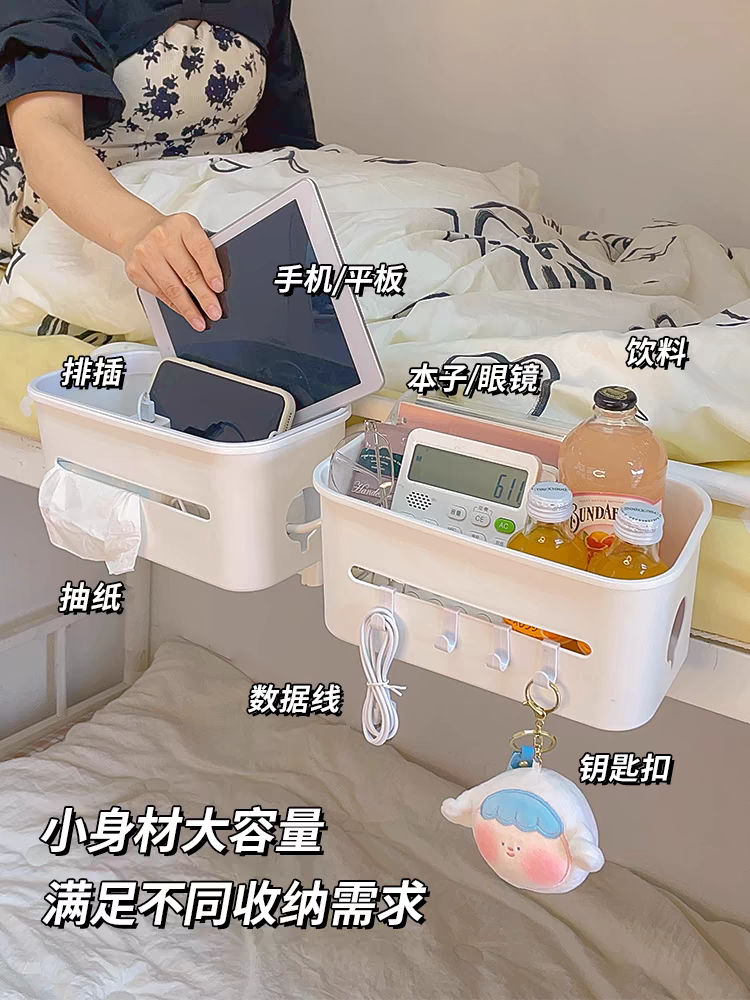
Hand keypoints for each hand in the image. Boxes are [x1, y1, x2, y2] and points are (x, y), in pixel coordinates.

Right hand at [118, 209, 223, 330]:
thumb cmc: (172, 236)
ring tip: (199, 321)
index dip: (211, 270)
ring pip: (172, 288)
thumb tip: (216, 289)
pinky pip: (159, 293)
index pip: (200, 249)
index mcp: (183, 224)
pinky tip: (184, 312)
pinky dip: (174, 306)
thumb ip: (205, 255)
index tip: (218, 288)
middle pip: (187, 272)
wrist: (138, 231)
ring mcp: (146, 253)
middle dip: (203, 297)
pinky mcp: (135, 269)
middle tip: (214, 312)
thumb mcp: (191, 234)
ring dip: (188, 308)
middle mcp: (162, 236)